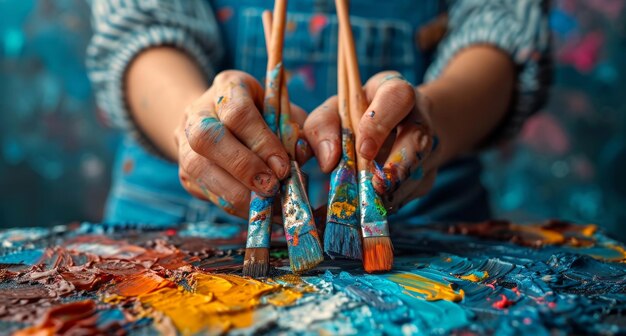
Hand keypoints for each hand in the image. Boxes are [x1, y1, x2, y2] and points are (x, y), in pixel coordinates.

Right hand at [174, 70, 309, 217]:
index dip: (262, 142)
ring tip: (267, 204)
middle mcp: (198, 111)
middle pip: (207, 138)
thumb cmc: (264, 115)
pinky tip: (256, 209)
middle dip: (243, 167)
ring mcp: (184, 142)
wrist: (222, 120)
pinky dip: (233, 205)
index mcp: (228, 87)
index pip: (238, 113)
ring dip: (236, 192)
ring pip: (198, 169)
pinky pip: (205, 192)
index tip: (284, 166)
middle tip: (272, 188)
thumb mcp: (285, 112)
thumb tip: (301, 155)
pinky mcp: (185, 172)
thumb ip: (296, 130)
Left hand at [304, 71, 438, 212]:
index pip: (398, 97)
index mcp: (395, 92)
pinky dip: (393, 203)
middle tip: (376, 187)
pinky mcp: (427, 174)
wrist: (388, 129)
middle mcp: (419, 117)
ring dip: (396, 191)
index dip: (381, 122)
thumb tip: (327, 161)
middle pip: (419, 139)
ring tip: (373, 205)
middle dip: (398, 167)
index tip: (363, 149)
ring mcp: (428, 148)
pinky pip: (414, 191)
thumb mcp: (334, 112)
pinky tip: (375, 211)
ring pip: (419, 170)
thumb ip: (323, 127)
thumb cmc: (355, 116)